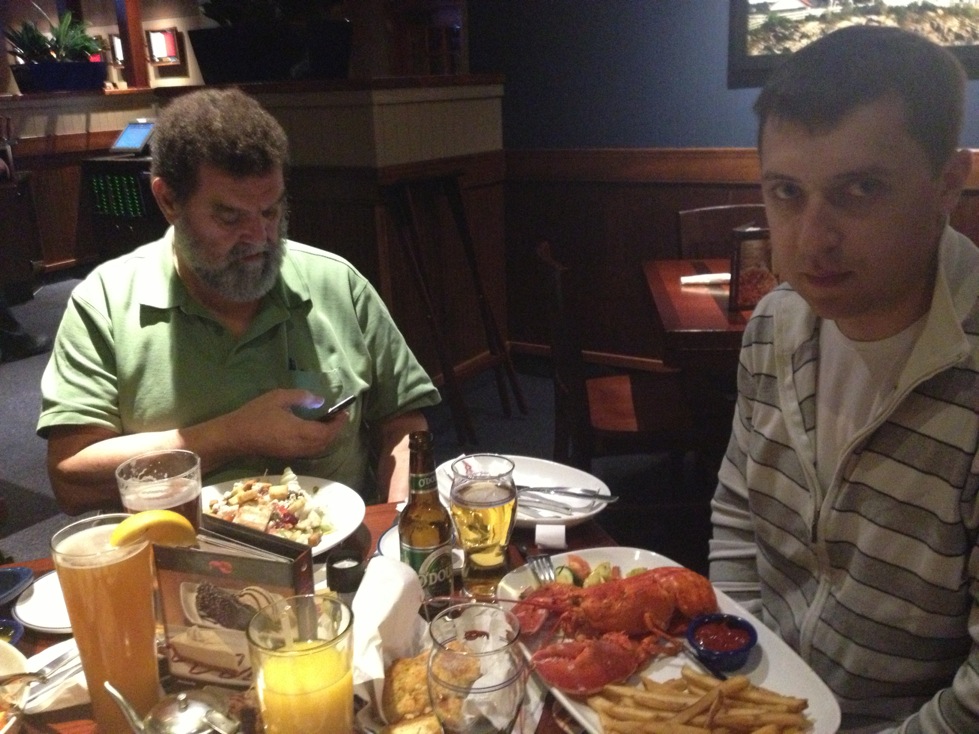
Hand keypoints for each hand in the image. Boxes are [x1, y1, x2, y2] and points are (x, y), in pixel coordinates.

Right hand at [224, 388, 348, 459]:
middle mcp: (299, 446)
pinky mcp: (288, 455)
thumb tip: (320, 401)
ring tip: (328, 422)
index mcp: (299, 432)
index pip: (326, 432)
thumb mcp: (278, 398)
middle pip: (325, 443)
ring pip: (318, 449)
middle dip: (336, 431)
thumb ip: (302, 397)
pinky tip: (314, 430)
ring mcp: (294, 453)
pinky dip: (318, 442)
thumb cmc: (256, 414)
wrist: (235, 436)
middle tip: (338, 416)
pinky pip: (310, 451)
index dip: (338, 424)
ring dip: (327, 437)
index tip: (343, 412)